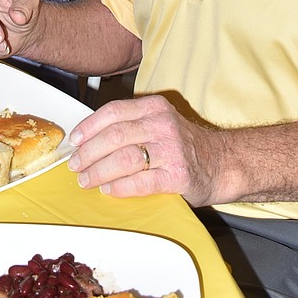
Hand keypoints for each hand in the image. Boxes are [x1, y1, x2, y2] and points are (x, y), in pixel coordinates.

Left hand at [68, 96, 218, 205]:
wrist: (223, 163)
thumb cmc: (185, 145)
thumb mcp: (160, 122)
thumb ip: (132, 124)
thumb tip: (90, 139)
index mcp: (155, 107)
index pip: (114, 112)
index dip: (89, 126)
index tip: (75, 141)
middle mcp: (162, 124)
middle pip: (115, 135)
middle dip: (89, 152)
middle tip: (76, 165)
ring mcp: (171, 150)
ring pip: (124, 157)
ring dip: (99, 171)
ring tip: (87, 180)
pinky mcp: (177, 176)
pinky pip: (141, 181)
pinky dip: (120, 186)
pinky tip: (109, 189)